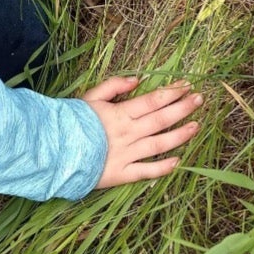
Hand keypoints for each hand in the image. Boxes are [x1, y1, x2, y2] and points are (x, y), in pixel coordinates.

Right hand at [82, 76, 202, 188]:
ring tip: (197, 126)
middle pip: (161, 119)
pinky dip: (162, 168)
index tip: (188, 85)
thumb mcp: (90, 97)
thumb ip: (114, 86)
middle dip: (183, 108)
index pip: (153, 100)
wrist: (52, 151)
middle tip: (201, 99)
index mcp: (120, 113)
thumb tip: (138, 79)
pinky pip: (146, 171)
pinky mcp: (121, 174)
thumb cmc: (71, 122)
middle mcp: (128, 133)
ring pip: (159, 144)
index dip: (173, 92)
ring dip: (180, 135)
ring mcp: (126, 154)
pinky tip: (178, 162)